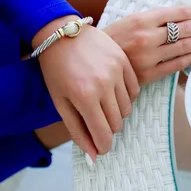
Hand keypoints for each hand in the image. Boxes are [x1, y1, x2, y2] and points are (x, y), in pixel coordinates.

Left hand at [34, 16, 138, 161]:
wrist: (62, 34)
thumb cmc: (56, 69)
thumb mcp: (60, 102)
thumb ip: (77, 130)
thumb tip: (93, 156)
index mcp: (84, 97)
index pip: (103, 134)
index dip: (103, 147)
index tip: (101, 149)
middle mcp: (104, 85)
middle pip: (117, 123)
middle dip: (107, 128)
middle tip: (96, 120)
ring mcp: (117, 71)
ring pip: (127, 108)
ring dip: (117, 112)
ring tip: (102, 103)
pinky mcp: (124, 61)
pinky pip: (134, 90)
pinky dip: (126, 96)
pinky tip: (112, 91)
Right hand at [104, 7, 190, 84]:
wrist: (89, 60)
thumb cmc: (112, 39)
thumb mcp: (131, 20)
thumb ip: (155, 19)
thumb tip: (183, 17)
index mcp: (142, 19)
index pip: (177, 13)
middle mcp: (147, 37)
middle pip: (184, 29)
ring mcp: (149, 56)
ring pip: (184, 46)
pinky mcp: (149, 73)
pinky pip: (176, 64)